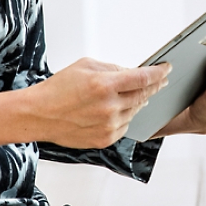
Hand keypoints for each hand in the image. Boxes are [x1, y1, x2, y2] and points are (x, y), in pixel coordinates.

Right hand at [25, 58, 169, 148]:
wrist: (39, 115)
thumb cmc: (58, 89)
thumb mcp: (85, 66)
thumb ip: (112, 68)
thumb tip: (131, 72)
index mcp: (105, 85)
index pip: (143, 78)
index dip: (159, 72)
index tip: (166, 68)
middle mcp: (109, 106)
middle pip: (143, 95)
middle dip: (154, 87)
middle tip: (160, 81)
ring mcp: (108, 125)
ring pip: (135, 111)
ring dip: (138, 102)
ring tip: (133, 94)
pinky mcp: (105, 139)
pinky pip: (125, 126)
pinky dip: (125, 116)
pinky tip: (117, 110)